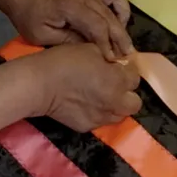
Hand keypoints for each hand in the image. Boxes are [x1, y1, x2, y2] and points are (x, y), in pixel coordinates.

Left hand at [0, 0, 133, 59]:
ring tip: (122, 35)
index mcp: (71, 6)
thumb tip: (91, 50)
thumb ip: (68, 41)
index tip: (111, 60)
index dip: (107, 44)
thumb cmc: (28, 15)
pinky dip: (117, 0)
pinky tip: (116, 14)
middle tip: (127, 55)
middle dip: (120, 37)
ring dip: (123, 17)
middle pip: (110, 16)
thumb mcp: (41, 35)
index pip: (97, 26)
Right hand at [26, 44, 141, 131]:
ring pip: (119, 115)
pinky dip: (97, 113)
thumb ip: (110, 57)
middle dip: (127, 94)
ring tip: (100, 97)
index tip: (117, 68)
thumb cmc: (65, 61)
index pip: (135, 77)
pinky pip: (100, 121)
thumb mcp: (91, 49)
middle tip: (114, 85)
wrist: (40, 84)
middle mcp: (115, 102)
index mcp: (118, 80)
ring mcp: (102, 117)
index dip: (127, 71)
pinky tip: (84, 104)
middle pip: (135, 103)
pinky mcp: (87, 126)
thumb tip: (117, 64)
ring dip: (114, 105)